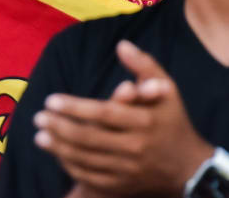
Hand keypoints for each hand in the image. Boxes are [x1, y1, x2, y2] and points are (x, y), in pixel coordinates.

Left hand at [33, 41, 211, 195]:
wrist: (190, 168)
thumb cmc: (173, 121)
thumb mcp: (167, 90)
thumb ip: (144, 65)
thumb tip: (121, 44)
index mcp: (146, 122)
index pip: (104, 113)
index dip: (75, 107)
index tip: (51, 99)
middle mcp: (137, 147)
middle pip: (90, 138)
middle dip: (59, 128)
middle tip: (38, 118)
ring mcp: (129, 170)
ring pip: (87, 160)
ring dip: (59, 148)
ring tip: (39, 135)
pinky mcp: (124, 186)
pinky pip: (91, 177)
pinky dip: (71, 166)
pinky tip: (58, 153)